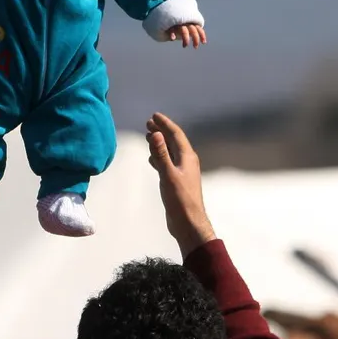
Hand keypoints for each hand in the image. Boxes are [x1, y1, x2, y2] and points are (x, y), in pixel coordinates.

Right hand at [146, 112, 215, 255]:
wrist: (189, 223)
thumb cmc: (180, 200)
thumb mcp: (168, 175)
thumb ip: (161, 154)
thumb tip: (156, 134)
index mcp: (187, 158)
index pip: (176, 135)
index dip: (165, 124)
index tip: (154, 116)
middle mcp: (187, 162)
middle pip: (173, 141)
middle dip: (161, 131)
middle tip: (148, 123)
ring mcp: (183, 172)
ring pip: (170, 152)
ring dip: (160, 143)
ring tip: (149, 136)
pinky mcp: (178, 182)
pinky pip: (168, 163)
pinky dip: (160, 157)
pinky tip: (152, 159)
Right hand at [166, 23, 205, 47]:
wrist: (166, 14)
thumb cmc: (177, 23)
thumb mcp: (185, 26)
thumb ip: (190, 31)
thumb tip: (197, 39)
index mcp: (190, 22)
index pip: (198, 28)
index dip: (202, 35)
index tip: (204, 42)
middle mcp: (185, 22)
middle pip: (193, 30)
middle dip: (196, 39)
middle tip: (195, 47)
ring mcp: (178, 23)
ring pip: (184, 31)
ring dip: (186, 39)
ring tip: (185, 46)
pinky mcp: (170, 24)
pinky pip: (172, 29)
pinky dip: (172, 34)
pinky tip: (173, 39)